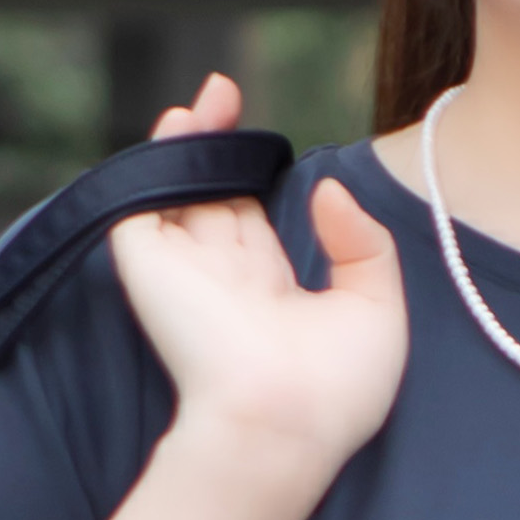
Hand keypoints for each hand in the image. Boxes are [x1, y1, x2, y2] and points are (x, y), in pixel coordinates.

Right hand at [107, 66, 407, 519]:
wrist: (282, 425)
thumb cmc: (335, 391)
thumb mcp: (376, 310)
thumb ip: (361, 243)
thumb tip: (327, 190)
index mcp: (266, 295)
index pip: (250, 223)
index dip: (253, 177)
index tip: (265, 142)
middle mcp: (221, 280)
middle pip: (212, 198)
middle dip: (218, 146)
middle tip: (226, 94)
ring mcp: (184, 270)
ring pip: (177, 192)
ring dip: (188, 141)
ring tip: (211, 96)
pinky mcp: (151, 264)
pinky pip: (143, 199)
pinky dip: (158, 160)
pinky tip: (183, 121)